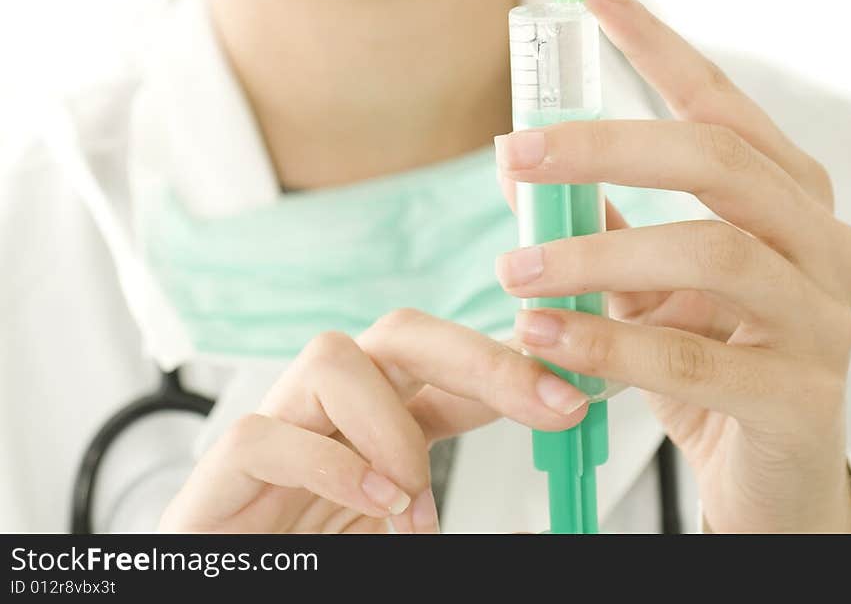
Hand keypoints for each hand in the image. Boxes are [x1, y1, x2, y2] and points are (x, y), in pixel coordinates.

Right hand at [157, 308, 589, 532]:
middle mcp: (328, 412)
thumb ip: (435, 516)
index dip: (512, 369)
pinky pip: (267, 432)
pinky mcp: (224, 469)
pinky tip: (376, 508)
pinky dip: (332, 467)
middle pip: (401, 335)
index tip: (575, 395)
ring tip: (414, 506)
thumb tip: (527, 519)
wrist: (213, 589)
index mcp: (375, 427)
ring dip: (393, 427)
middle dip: (482, 355)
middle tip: (550, 400)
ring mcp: (275, 430)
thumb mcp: (396, 538)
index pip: (445, 371)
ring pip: (332, 357)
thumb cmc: (307, 563)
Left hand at [494, 0, 850, 533]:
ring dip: (594, 253)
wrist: (768, 483)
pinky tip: (543, 339)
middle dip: (606, 144)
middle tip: (517, 151)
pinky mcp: (800, 397)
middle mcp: (819, 238)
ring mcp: (820, 316)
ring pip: (707, 251)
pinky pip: (691, 360)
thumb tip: (511, 152)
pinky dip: (606, 345)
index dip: (654, 39)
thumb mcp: (647, 277)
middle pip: (716, 157)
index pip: (718, 97)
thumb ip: (596, 213)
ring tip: (514, 271)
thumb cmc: (709, 358)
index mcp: (788, 192)